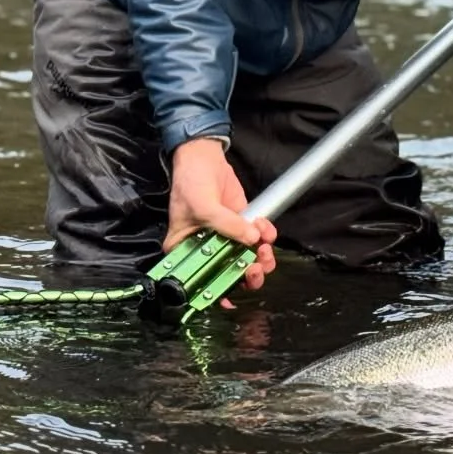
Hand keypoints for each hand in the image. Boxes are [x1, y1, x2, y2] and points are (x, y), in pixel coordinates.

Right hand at [165, 137, 276, 298]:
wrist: (204, 157)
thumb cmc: (190, 182)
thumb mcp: (203, 206)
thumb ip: (227, 224)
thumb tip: (251, 238)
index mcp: (186, 251)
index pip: (199, 280)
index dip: (216, 292)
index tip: (232, 296)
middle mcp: (206, 249)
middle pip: (228, 274)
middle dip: (246, 274)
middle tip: (254, 266)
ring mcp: (227, 238)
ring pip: (248, 260)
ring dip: (261, 258)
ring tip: (264, 248)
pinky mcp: (242, 225)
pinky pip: (258, 239)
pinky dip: (266, 235)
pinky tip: (265, 227)